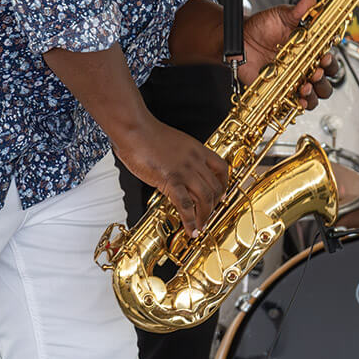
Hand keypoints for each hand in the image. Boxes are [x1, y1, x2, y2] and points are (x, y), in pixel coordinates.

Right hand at [112, 120, 228, 236]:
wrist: (134, 129)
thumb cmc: (146, 133)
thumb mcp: (173, 142)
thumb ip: (180, 156)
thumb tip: (177, 169)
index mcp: (197, 149)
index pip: (221, 168)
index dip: (224, 184)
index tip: (221, 194)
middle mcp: (195, 161)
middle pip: (215, 187)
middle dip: (214, 205)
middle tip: (208, 216)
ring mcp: (184, 171)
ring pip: (205, 198)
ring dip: (205, 216)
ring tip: (200, 227)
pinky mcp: (170, 180)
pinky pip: (185, 204)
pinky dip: (190, 220)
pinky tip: (190, 229)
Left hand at [240, 0, 337, 108]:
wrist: (239, 39)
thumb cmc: (262, 27)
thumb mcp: (280, 16)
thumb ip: (297, 11)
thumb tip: (310, 1)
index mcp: (310, 50)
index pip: (329, 60)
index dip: (330, 62)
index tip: (324, 58)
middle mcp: (304, 68)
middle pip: (326, 82)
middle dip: (324, 80)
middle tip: (315, 73)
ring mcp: (292, 81)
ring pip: (314, 96)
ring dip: (313, 95)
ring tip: (304, 87)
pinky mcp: (279, 91)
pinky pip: (292, 104)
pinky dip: (297, 105)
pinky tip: (296, 101)